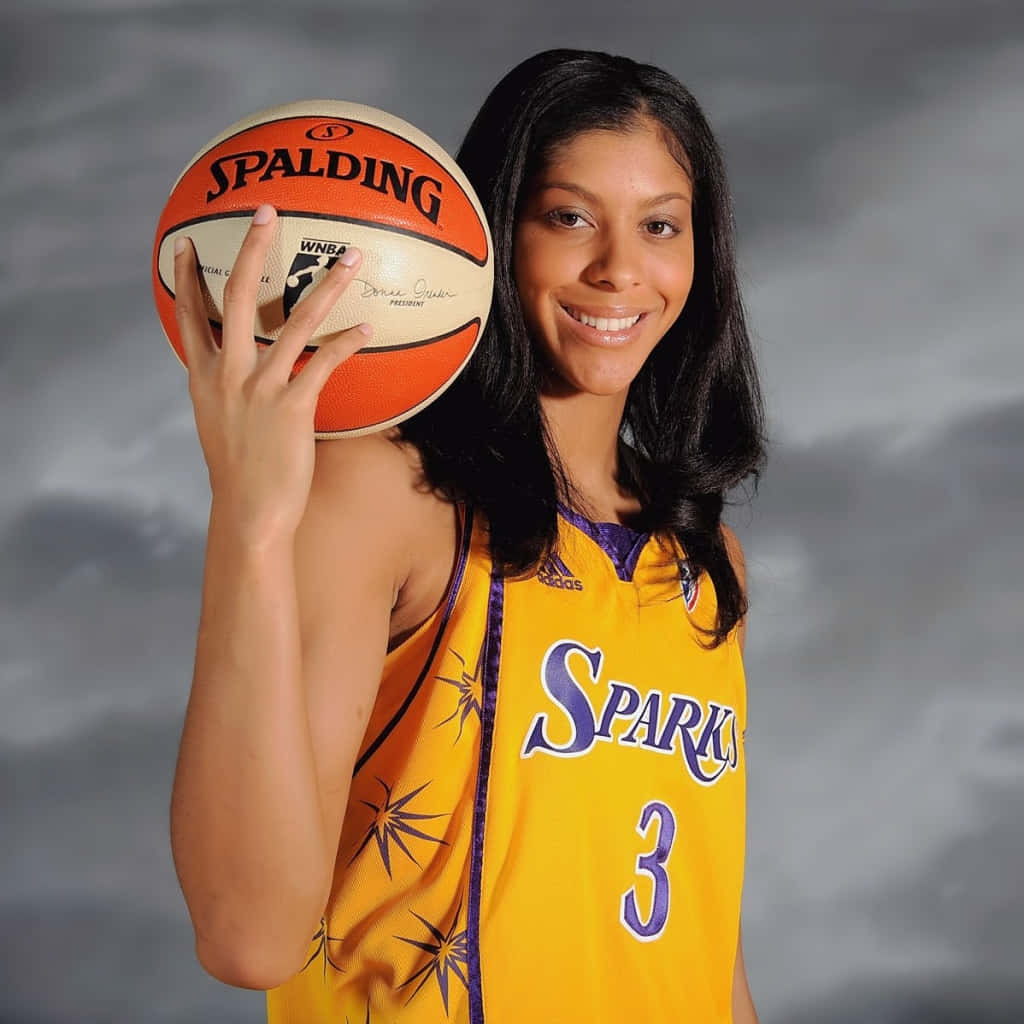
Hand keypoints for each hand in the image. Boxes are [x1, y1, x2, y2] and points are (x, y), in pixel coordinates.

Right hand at [173, 203, 369, 542]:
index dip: (185, 277)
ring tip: (350, 257)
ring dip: (325, 284)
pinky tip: (366, 326)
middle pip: (234, 296)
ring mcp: (259, 388)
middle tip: (267, 210)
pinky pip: (325, 362)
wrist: (249, 513)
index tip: (183, 243)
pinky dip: (347, 341)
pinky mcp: (292, 406)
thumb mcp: (221, 425)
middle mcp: (227, 374)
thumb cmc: (240, 473)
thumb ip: (228, 392)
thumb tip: (244, 375)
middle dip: (250, 248)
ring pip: (293, 321)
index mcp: (203, 378)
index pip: (188, 316)